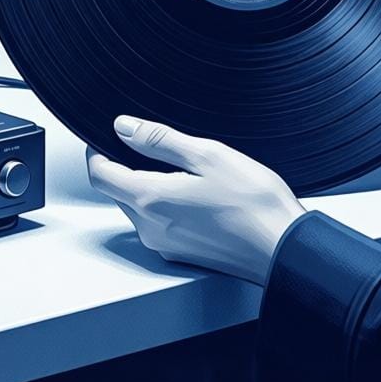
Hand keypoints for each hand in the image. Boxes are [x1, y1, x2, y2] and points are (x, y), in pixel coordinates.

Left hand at [85, 115, 307, 286]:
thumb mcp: (207, 155)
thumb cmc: (254, 205)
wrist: (284, 248)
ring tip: (178, 169)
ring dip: (144, 187)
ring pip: (137, 209)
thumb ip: (159, 140)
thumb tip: (124, 127)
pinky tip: (193, 194)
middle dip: (121, 167)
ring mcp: (165, 244)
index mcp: (150, 199)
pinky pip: (158, 224)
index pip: (100, 175)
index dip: (96, 152)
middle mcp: (150, 227)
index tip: (103, 137)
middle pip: (116, 192)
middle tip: (144, 147)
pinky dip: (163, 205)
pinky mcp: (182, 253)